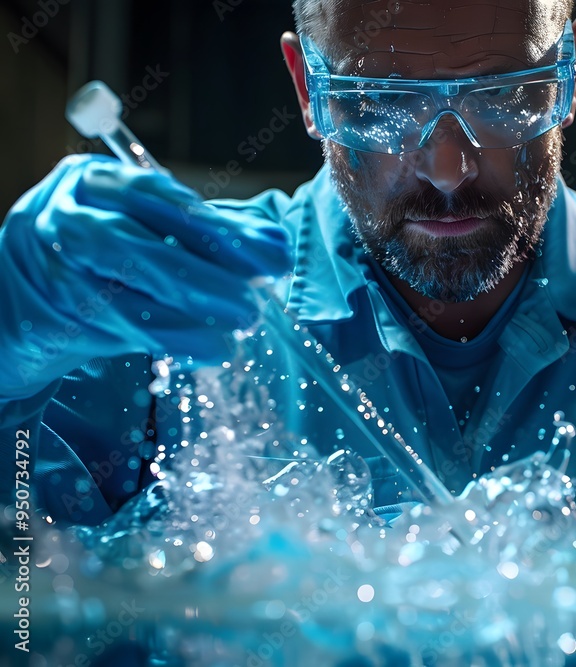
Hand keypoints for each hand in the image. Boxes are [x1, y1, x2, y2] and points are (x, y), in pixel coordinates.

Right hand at [0, 155, 291, 399]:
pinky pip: (118, 328)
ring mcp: (53, 269)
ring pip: (122, 291)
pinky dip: (171, 338)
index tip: (273, 255)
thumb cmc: (109, 258)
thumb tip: (274, 244)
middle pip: (135, 244)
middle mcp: (64, 217)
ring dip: (192, 310)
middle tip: (257, 300)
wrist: (27, 303)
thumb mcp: (152, 230)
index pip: (157, 196)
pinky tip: (211, 345)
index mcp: (94, 181)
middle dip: (207, 273)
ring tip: (243, 322)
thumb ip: (210, 233)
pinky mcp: (54, 316)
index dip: (219, 226)